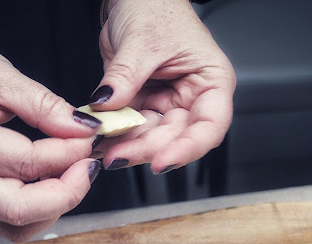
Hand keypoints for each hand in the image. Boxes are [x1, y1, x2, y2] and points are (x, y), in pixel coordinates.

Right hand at [0, 40, 101, 240]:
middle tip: (90, 165)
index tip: (89, 135)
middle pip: (18, 210)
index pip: (25, 163)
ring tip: (72, 173)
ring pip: (15, 226)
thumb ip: (44, 105)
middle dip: (68, 193)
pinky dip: (39, 211)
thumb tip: (84, 130)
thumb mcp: (0, 75)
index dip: (67, 153)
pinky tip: (53, 182)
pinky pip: (8, 223)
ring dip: (55, 207)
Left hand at [92, 0, 235, 173]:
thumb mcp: (142, 40)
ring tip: (102, 150)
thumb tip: (106, 107)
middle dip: (145, 149)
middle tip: (116, 156)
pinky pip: (130, 127)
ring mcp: (167, 104)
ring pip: (151, 137)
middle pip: (176, 137)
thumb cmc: (156, 7)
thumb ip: (125, 78)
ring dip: (127, 146)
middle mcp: (192, 98)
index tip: (162, 161)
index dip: (187, 148)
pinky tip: (100, 140)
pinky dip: (115, 135)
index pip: (209, 126)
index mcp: (212, 81)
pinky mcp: (143, 105)